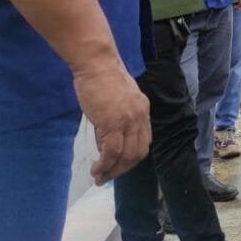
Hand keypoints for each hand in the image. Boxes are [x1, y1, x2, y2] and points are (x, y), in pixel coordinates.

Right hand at [73, 63, 149, 184]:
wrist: (96, 63)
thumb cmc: (101, 78)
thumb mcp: (116, 100)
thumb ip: (116, 119)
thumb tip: (105, 141)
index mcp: (143, 110)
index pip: (144, 141)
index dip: (131, 157)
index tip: (118, 165)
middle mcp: (140, 116)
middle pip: (138, 153)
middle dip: (123, 169)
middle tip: (107, 176)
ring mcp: (129, 120)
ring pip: (126, 156)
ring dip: (113, 171)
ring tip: (99, 177)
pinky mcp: (113, 123)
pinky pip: (112, 152)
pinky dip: (105, 164)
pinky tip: (96, 168)